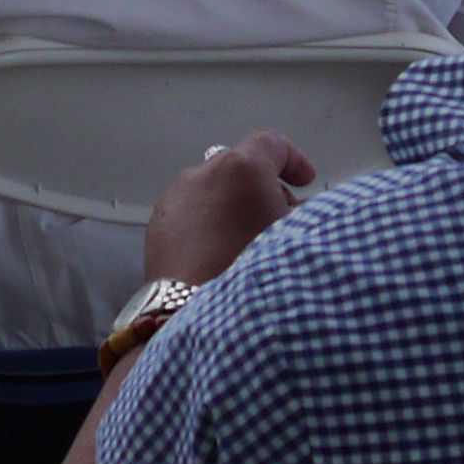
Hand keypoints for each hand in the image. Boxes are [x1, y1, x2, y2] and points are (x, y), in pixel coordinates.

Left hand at [142, 131, 312, 284]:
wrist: (200, 320)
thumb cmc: (260, 276)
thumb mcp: (301, 240)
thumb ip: (306, 216)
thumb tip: (295, 212)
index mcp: (241, 168)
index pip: (271, 143)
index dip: (293, 160)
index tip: (306, 182)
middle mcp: (201, 175)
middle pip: (240, 168)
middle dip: (263, 189)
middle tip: (282, 219)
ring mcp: (174, 201)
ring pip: (211, 193)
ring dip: (233, 208)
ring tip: (250, 244)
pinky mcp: (157, 229)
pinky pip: (190, 216)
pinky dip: (208, 226)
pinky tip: (220, 259)